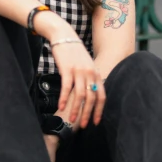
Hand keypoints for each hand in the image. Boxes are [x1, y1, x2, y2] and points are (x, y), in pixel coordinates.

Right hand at [32, 11, 105, 128]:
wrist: (64, 36)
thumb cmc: (74, 52)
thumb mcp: (86, 64)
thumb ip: (89, 78)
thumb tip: (89, 94)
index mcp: (96, 73)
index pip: (101, 96)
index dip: (99, 110)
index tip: (95, 122)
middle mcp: (90, 73)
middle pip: (91, 98)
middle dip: (87, 114)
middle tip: (83, 126)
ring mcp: (79, 71)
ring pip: (79, 95)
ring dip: (75, 110)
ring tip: (71, 120)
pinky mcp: (67, 69)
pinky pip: (66, 87)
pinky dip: (63, 98)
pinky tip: (60, 107)